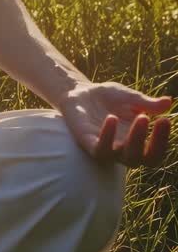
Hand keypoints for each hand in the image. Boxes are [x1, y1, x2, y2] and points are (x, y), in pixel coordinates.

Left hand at [58, 80, 172, 167]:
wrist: (81, 92)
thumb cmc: (109, 99)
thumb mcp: (131, 98)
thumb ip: (148, 104)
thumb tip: (169, 102)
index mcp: (137, 142)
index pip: (155, 152)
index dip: (162, 141)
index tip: (165, 120)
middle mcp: (124, 150)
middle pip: (142, 159)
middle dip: (149, 141)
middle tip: (148, 118)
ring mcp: (106, 149)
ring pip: (123, 157)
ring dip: (133, 140)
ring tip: (140, 117)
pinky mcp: (89, 144)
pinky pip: (100, 149)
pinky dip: (107, 137)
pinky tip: (112, 118)